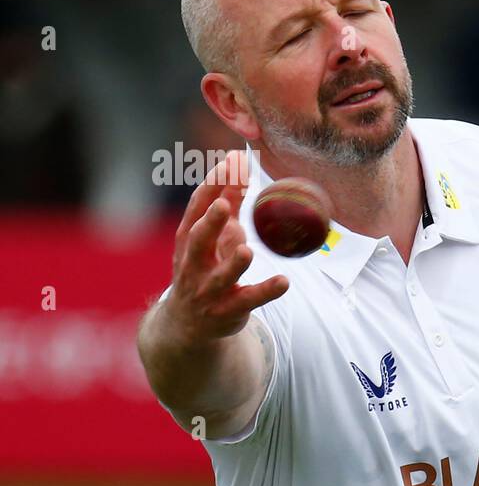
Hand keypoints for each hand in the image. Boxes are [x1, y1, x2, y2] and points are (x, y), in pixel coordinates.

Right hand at [162, 150, 288, 344]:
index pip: (197, 208)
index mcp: (189, 239)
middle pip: (198, 240)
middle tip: (223, 205)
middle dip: (209, 223)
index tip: (232, 162)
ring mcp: (209, 289)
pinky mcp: (229, 310)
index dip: (213, 185)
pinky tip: (284, 282)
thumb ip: (228, 203)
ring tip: (246, 250)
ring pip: (221, 275)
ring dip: (233, 262)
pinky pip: (249, 300)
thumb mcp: (213, 236)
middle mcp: (193, 263)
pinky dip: (266, 291)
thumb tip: (239, 164)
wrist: (188, 324)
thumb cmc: (204, 268)